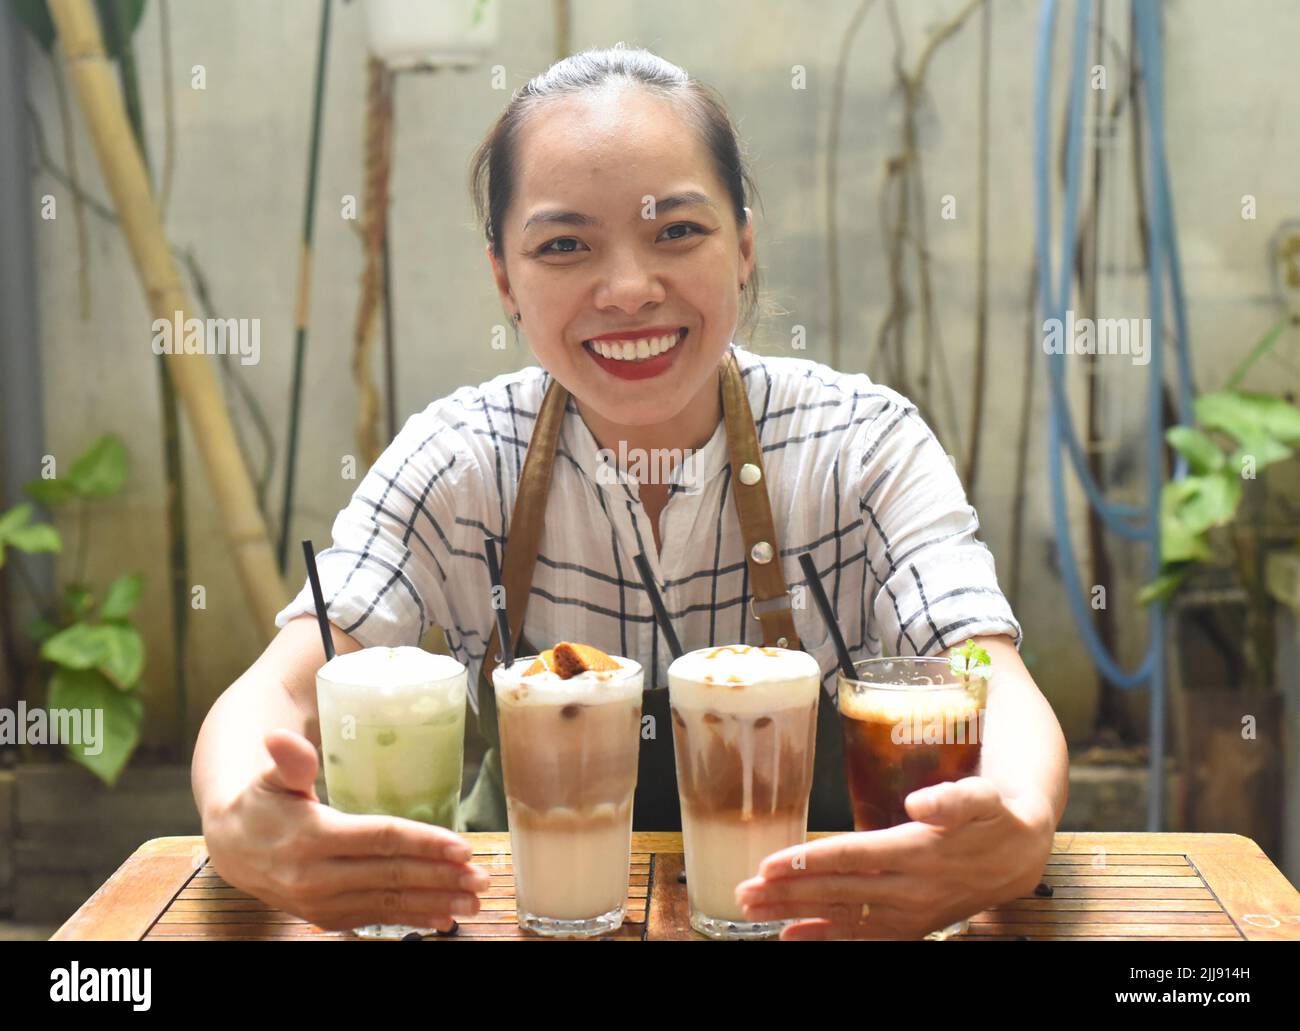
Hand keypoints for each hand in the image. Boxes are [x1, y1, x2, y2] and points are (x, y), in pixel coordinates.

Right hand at [202, 729, 488, 931]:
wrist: (232, 851)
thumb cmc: (261, 804)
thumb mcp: (271, 777)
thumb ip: (289, 761)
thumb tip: (282, 736)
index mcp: (312, 836)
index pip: (379, 839)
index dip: (423, 842)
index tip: (461, 846)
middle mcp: (318, 875)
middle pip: (392, 874)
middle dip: (441, 877)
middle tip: (480, 876)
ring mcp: (323, 902)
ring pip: (390, 902)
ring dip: (435, 902)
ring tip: (473, 900)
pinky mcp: (328, 917)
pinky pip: (378, 919)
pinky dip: (413, 919)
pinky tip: (444, 917)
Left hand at [735, 777, 1055, 939]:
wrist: (1021, 855)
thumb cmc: (993, 816)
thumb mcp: (983, 795)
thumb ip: (953, 798)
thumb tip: (920, 802)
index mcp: (918, 851)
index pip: (852, 856)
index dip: (808, 861)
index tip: (769, 865)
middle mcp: (909, 887)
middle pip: (837, 891)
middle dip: (787, 892)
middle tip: (744, 891)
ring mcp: (909, 911)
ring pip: (843, 916)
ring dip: (796, 915)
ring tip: (754, 911)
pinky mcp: (911, 925)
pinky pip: (862, 936)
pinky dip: (826, 938)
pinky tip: (792, 936)